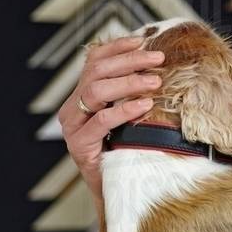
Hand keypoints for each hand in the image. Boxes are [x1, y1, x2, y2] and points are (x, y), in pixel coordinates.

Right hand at [58, 34, 165, 202]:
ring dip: (128, 82)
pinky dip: (124, 109)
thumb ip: (130, 94)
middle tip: (158, 59)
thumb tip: (155, 66)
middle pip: (96, 71)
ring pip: (96, 91)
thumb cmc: (124, 152)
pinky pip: (102, 121)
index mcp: (81, 97)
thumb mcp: (127, 118)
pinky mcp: (80, 146)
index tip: (142, 40)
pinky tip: (144, 104)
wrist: (114, 191)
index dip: (117, 47)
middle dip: (129, 61)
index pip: (94, 61)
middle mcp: (72, 109)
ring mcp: (73, 127)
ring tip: (155, 81)